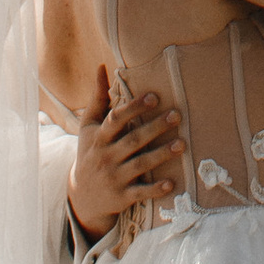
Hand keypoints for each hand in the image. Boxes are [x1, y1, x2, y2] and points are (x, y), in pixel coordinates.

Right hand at [65, 66, 186, 238]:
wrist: (82, 196)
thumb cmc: (90, 152)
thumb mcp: (89, 126)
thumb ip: (97, 98)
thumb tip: (101, 66)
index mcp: (99, 137)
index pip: (116, 119)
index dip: (134, 107)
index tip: (155, 96)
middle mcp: (106, 157)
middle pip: (133, 140)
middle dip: (155, 127)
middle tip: (178, 115)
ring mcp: (114, 178)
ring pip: (140, 165)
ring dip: (161, 155)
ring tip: (182, 144)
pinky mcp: (122, 197)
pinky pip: (140, 192)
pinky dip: (155, 189)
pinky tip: (172, 183)